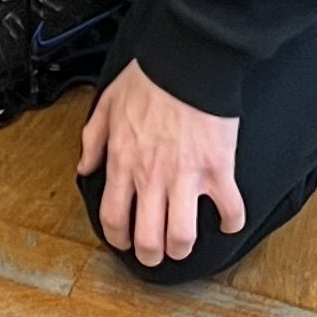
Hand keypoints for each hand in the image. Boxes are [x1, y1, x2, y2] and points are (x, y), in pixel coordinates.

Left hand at [78, 62, 243, 269]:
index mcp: (123, 162)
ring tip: (184, 243)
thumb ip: (92, 139)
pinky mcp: (218, 170)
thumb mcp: (106, 104)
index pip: (113, 218)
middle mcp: (151, 177)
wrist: (186, 61)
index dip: (118, 239)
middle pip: (147, 239)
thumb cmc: (148, 79)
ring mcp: (186, 177)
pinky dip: (230, 223)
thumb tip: (85, 166)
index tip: (125, 241)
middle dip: (150, 255)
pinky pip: (229, 211)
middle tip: (155, 254)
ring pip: (182, 236)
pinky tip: (226, 222)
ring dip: (183, 247)